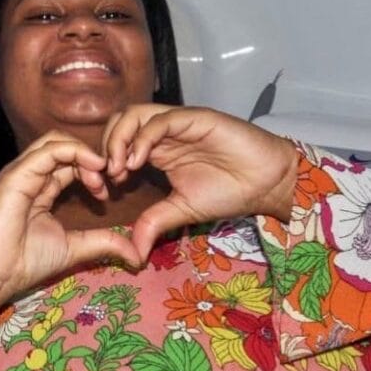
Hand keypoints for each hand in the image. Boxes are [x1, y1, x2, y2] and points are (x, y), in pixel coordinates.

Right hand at [0, 131, 141, 307]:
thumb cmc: (24, 263)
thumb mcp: (74, 248)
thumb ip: (103, 243)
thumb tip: (137, 255)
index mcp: (38, 189)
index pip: (68, 165)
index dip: (92, 172)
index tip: (107, 195)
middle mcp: (28, 175)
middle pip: (63, 147)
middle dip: (91, 159)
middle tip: (109, 181)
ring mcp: (21, 172)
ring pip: (56, 142)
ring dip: (85, 153)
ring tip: (102, 174)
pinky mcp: (16, 174)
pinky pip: (49, 150)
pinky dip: (75, 152)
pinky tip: (94, 168)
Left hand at [103, 104, 298, 257]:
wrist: (267, 183)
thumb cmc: (229, 191)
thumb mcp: (181, 211)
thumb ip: (154, 224)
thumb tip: (132, 255)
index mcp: (156, 150)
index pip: (116, 143)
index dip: (102, 163)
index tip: (102, 190)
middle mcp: (163, 133)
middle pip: (118, 123)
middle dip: (104, 148)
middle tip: (105, 178)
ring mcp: (178, 123)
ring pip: (134, 115)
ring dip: (118, 140)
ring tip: (119, 170)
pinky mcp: (195, 118)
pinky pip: (161, 120)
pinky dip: (142, 138)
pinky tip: (137, 163)